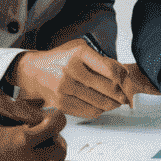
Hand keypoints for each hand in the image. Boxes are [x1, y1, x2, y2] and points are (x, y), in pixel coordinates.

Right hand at [10, 40, 158, 117]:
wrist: (33, 71)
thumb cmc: (61, 58)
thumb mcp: (79, 49)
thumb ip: (100, 59)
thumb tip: (123, 74)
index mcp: (79, 53)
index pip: (109, 68)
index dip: (123, 77)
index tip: (127, 81)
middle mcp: (71, 70)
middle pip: (107, 88)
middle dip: (121, 94)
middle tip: (127, 97)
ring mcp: (65, 88)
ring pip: (100, 102)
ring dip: (112, 105)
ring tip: (117, 103)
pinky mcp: (61, 103)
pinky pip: (88, 111)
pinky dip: (99, 111)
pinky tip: (102, 107)